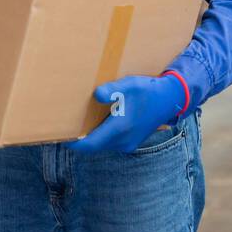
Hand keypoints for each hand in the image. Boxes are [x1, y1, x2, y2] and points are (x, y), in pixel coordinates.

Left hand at [66, 73, 186, 153]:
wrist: (169, 100)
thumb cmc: (148, 91)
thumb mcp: (129, 85)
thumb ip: (112, 90)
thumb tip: (96, 95)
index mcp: (120, 128)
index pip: (90, 144)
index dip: (74, 143)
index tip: (61, 135)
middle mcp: (123, 141)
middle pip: (94, 146)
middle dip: (81, 139)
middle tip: (68, 127)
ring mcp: (128, 144)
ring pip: (102, 145)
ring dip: (92, 138)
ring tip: (82, 124)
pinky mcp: (132, 143)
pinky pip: (111, 143)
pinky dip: (102, 137)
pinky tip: (100, 122)